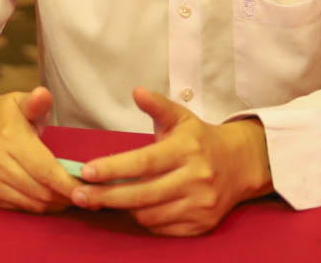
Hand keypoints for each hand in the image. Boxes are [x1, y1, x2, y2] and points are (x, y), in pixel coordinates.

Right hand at [0, 82, 79, 213]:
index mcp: (9, 138)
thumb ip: (37, 102)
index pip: (46, 170)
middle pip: (41, 191)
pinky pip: (17, 207)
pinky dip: (35, 205)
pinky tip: (47, 197)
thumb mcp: (19, 101)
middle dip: (66, 196)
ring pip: (31, 203)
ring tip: (69, 196)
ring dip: (53, 204)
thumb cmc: (0, 114)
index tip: (88, 187)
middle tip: (84, 193)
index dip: (68, 183)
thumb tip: (43, 95)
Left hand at [70, 87, 272, 236]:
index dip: (113, 168)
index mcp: (186, 149)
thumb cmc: (200, 139)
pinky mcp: (202, 225)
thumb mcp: (180, 117)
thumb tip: (137, 91)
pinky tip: (133, 208)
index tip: (86, 172)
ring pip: (150, 214)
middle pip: (143, 194)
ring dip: (124, 208)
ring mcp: (200, 204)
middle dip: (107, 196)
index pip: (144, 162)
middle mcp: (195, 178)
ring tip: (104, 199)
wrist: (240, 164)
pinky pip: (163, 228)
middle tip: (80, 196)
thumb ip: (157, 105)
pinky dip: (145, 219)